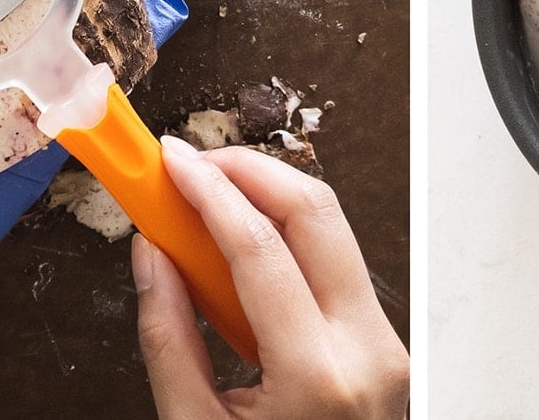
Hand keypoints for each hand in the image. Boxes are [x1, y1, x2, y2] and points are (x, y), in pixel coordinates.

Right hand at [136, 137, 407, 417]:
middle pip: (319, 214)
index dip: (210, 191)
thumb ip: (168, 336)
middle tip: (191, 165)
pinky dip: (290, 245)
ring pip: (336, 233)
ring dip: (271, 203)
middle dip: (251, 172)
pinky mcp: (386, 345)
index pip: (262, 249)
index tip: (170, 161)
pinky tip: (241, 250)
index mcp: (319, 377)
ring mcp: (387, 346)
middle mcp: (368, 351)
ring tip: (205, 202)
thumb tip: (151, 252)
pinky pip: (338, 270)